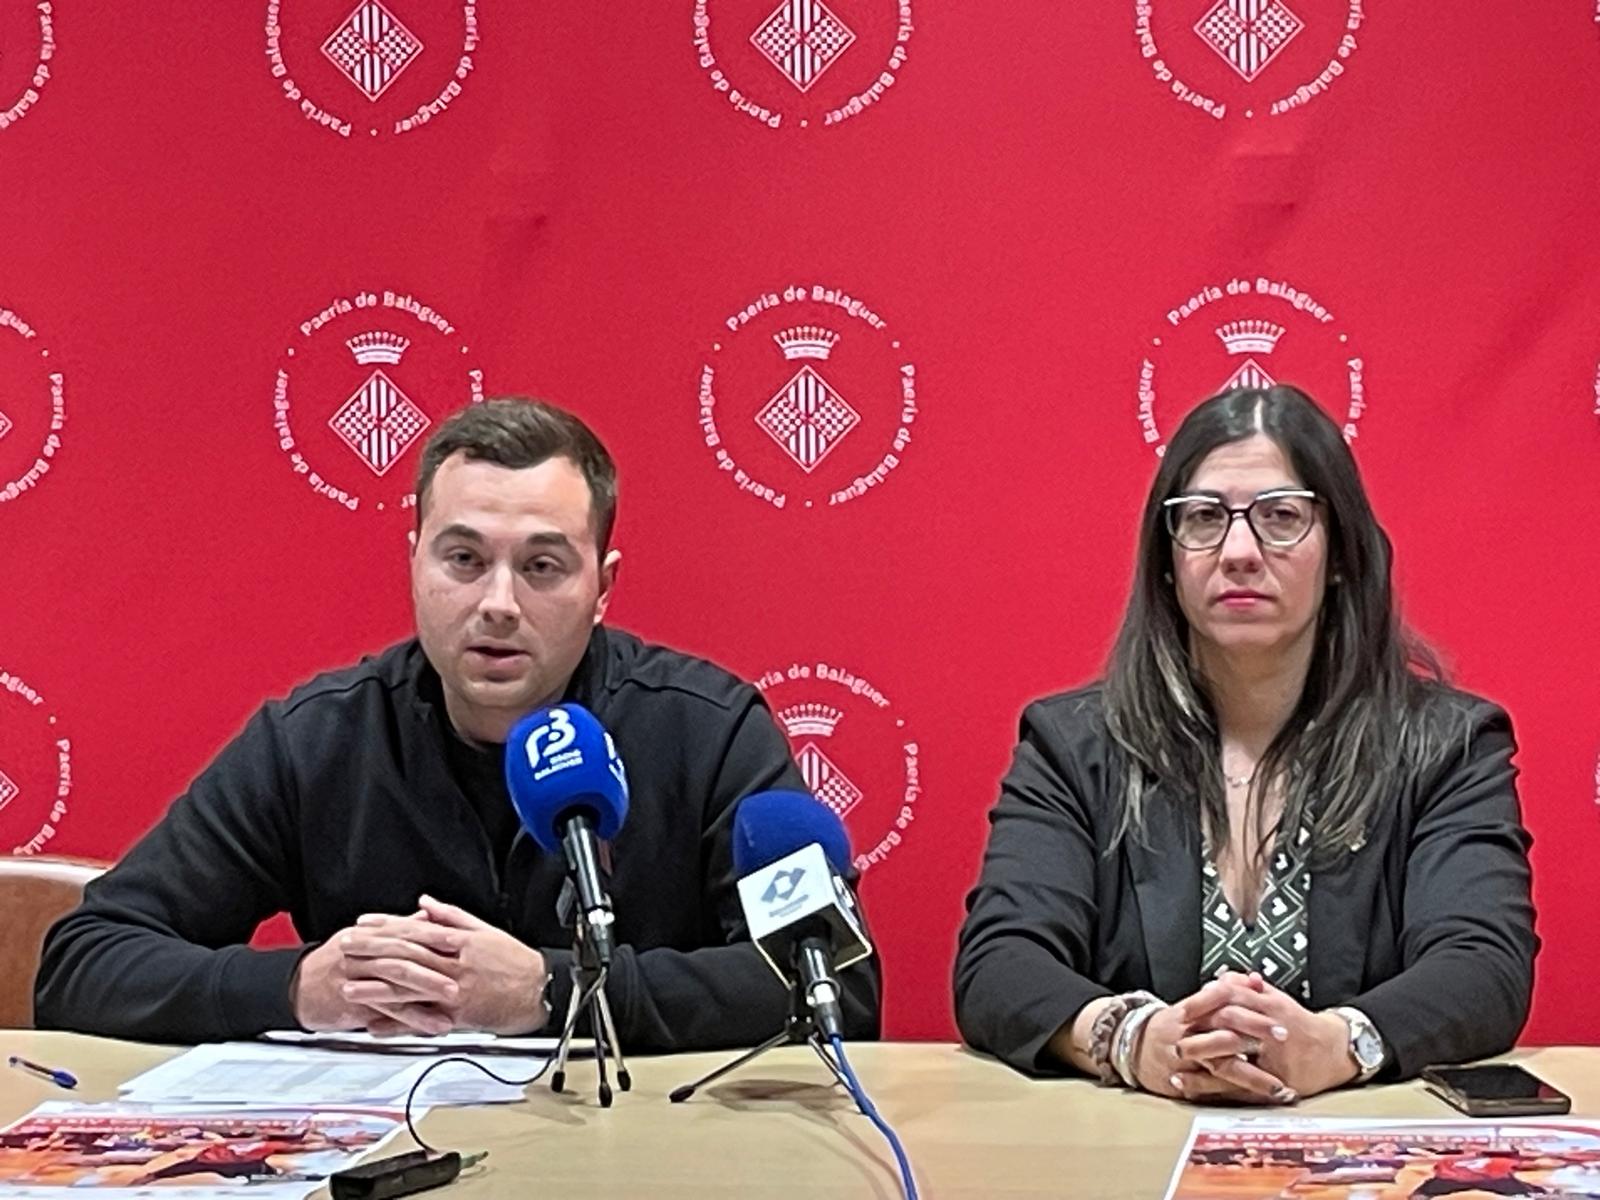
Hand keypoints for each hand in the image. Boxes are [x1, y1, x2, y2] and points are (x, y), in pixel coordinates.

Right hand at [290, 922, 454, 1035]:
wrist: (295, 988)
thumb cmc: (333, 964)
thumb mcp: (364, 940)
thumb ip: (398, 928)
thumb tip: (426, 915)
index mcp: (369, 934)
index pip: (405, 930)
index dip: (432, 934)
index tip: (458, 938)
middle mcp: (363, 952)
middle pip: (403, 955)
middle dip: (435, 965)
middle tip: (460, 975)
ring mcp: (357, 976)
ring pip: (396, 981)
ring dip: (427, 992)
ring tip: (452, 1001)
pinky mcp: (354, 1003)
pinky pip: (386, 1010)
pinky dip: (412, 1018)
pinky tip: (431, 1024)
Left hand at [351, 895, 551, 1035]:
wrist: (537, 990)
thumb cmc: (513, 961)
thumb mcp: (484, 930)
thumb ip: (451, 916)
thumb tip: (425, 904)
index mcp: (461, 942)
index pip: (416, 930)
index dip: (387, 927)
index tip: (363, 925)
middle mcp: (454, 966)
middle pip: (406, 957)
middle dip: (373, 952)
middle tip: (347, 948)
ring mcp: (454, 992)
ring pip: (409, 989)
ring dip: (376, 989)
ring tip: (350, 987)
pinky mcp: (456, 1016)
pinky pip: (422, 1019)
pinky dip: (397, 1023)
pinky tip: (375, 1024)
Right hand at [1134, 977, 1296, 1103]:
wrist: (1135, 1047)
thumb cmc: (1173, 1025)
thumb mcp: (1196, 1004)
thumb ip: (1226, 991)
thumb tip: (1255, 979)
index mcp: (1193, 1012)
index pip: (1224, 1004)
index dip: (1251, 1008)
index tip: (1278, 1012)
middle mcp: (1189, 1035)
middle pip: (1224, 1032)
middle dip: (1255, 1035)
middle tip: (1284, 1036)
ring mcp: (1187, 1061)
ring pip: (1222, 1067)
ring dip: (1253, 1076)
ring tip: (1280, 1083)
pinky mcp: (1185, 1083)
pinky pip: (1215, 1091)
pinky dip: (1240, 1096)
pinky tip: (1263, 1099)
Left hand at [1187, 971, 1357, 1099]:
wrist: (1335, 1050)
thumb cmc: (1299, 1024)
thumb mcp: (1276, 1000)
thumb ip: (1248, 989)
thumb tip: (1221, 978)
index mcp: (1268, 1007)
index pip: (1230, 1001)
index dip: (1203, 1006)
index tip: (1181, 1012)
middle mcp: (1269, 1032)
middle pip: (1227, 1032)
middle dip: (1198, 1037)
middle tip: (1173, 1041)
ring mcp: (1273, 1059)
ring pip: (1232, 1062)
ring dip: (1202, 1066)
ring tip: (1176, 1069)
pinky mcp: (1274, 1082)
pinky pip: (1241, 1086)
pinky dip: (1218, 1088)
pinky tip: (1197, 1089)